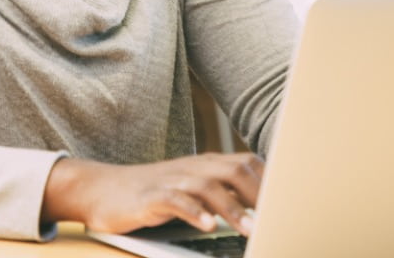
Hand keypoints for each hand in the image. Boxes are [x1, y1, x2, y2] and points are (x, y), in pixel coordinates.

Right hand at [42, 153, 262, 236]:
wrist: (101, 189)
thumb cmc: (152, 194)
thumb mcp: (190, 190)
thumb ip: (221, 193)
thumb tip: (260, 208)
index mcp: (206, 165)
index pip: (247, 164)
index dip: (271, 181)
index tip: (292, 202)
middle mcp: (192, 168)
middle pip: (234, 170)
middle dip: (259, 193)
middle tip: (279, 217)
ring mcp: (171, 180)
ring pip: (208, 186)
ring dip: (232, 208)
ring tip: (251, 230)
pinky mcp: (150, 197)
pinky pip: (175, 201)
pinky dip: (193, 212)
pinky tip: (207, 226)